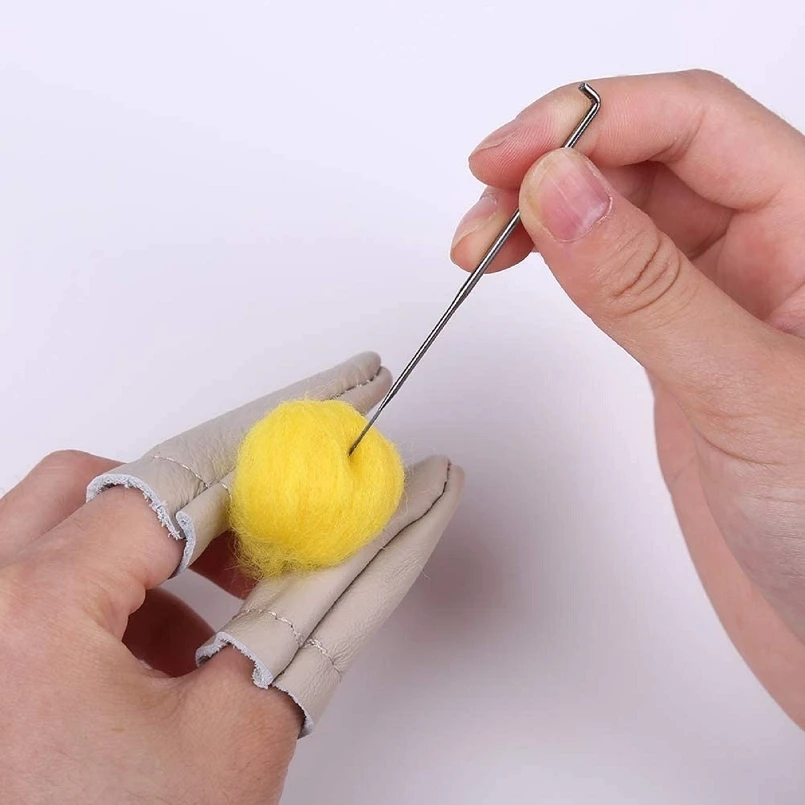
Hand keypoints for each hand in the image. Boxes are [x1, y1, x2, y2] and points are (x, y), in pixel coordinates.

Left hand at [0, 451, 299, 803]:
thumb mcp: (234, 736)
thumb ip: (298, 626)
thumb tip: (339, 560)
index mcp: (29, 612)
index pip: (156, 495)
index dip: (235, 490)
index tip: (282, 498)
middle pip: (78, 490)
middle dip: (169, 513)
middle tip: (232, 550)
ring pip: (41, 536)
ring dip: (126, 562)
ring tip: (188, 633)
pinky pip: (20, 593)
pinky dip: (85, 606)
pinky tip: (137, 670)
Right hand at [451, 69, 804, 727]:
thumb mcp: (745, 393)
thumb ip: (645, 289)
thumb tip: (559, 189)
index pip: (694, 122)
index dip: (593, 118)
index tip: (508, 159)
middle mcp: (769, 249)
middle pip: (648, 152)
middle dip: (553, 159)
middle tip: (482, 204)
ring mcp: (715, 296)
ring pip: (620, 207)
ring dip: (544, 204)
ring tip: (483, 239)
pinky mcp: (675, 343)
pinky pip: (609, 269)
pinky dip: (556, 255)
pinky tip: (526, 259)